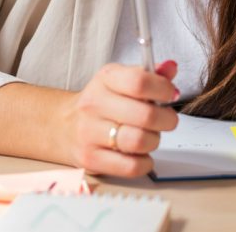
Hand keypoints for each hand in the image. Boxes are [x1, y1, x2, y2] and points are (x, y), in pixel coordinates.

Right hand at [64, 60, 179, 177]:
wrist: (63, 126)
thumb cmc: (102, 102)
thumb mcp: (121, 80)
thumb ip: (149, 75)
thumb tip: (171, 68)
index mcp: (106, 79)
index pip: (139, 81)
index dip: (163, 89)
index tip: (171, 94)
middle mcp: (94, 104)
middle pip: (145, 115)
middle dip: (167, 120)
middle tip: (167, 120)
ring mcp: (89, 133)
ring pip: (139, 142)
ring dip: (154, 141)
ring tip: (150, 137)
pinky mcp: (90, 158)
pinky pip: (131, 166)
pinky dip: (144, 162)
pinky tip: (141, 154)